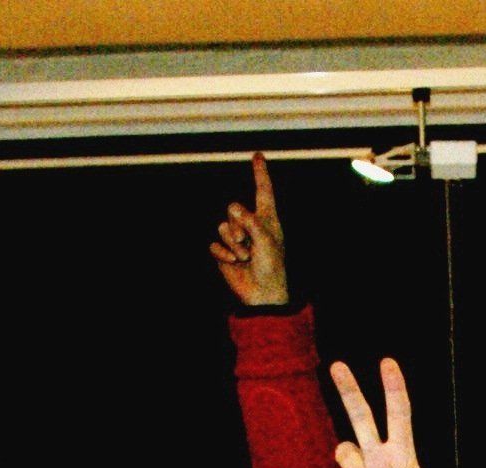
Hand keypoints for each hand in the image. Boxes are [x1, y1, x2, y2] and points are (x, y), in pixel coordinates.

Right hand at [209, 154, 290, 307]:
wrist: (262, 293)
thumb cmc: (271, 267)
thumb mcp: (267, 241)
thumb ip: (252, 222)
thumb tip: (234, 210)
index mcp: (266, 219)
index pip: (262, 190)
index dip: (260, 173)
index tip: (258, 156)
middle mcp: (250, 225)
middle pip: (232, 208)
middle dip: (237, 226)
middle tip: (248, 244)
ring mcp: (235, 238)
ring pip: (222, 226)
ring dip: (233, 243)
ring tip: (245, 257)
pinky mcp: (224, 252)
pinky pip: (214, 244)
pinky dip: (223, 253)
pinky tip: (234, 262)